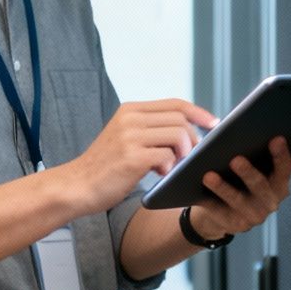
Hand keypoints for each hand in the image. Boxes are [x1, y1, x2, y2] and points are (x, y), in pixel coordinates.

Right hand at [65, 99, 218, 212]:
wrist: (77, 186)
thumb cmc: (105, 167)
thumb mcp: (125, 138)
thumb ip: (151, 130)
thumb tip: (188, 132)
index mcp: (130, 110)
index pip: (175, 103)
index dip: (199, 112)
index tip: (213, 124)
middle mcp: (131, 118)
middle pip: (181, 119)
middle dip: (193, 139)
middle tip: (187, 156)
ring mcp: (130, 136)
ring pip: (178, 135)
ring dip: (183, 153)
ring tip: (171, 166)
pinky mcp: (132, 157)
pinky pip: (167, 156)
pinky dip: (170, 166)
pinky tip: (160, 174)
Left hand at [184, 135, 290, 243]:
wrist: (224, 209)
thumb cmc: (242, 177)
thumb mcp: (257, 164)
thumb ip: (265, 149)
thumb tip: (270, 127)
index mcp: (279, 182)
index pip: (285, 168)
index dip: (282, 154)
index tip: (277, 138)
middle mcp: (271, 200)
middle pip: (261, 185)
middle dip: (249, 173)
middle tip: (236, 159)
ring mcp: (253, 215)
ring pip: (238, 200)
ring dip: (224, 188)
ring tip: (208, 176)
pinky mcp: (234, 224)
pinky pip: (219, 211)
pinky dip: (209, 201)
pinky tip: (199, 190)